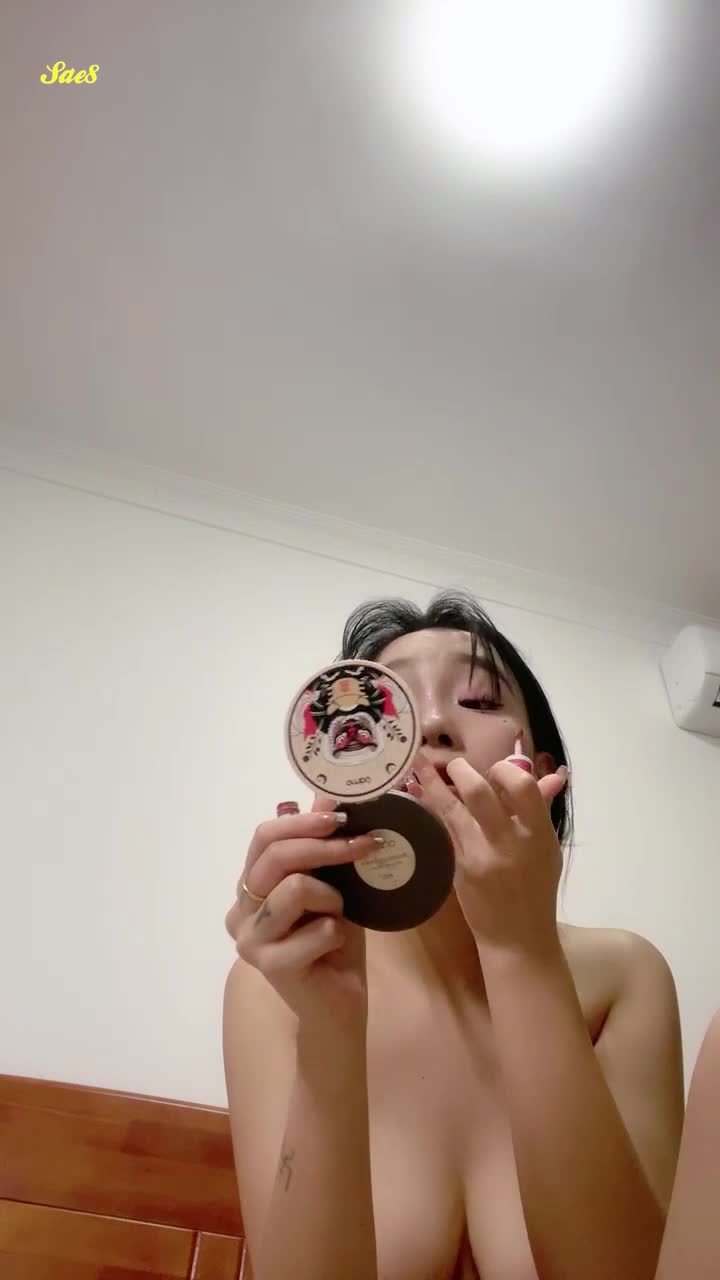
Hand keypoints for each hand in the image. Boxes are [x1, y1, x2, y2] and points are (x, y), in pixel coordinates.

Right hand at [225, 794, 374, 1028]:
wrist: (338, 1003)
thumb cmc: (333, 942)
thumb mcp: (332, 886)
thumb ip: (322, 847)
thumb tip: (326, 796)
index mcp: (250, 887)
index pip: (263, 837)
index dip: (301, 822)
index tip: (339, 816)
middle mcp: (241, 911)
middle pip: (275, 857)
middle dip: (324, 846)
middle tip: (365, 843)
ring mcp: (250, 940)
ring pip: (295, 889)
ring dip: (332, 897)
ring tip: (340, 914)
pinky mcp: (269, 965)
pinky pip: (316, 928)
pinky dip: (337, 931)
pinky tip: (335, 945)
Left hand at [411, 751, 568, 959]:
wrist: (517, 938)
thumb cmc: (537, 889)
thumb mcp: (547, 849)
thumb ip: (542, 809)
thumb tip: (550, 776)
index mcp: (537, 834)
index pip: (521, 786)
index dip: (504, 769)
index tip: (496, 769)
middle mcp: (507, 843)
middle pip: (478, 793)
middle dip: (461, 771)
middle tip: (454, 765)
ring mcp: (478, 856)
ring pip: (450, 810)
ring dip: (431, 783)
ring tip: (419, 764)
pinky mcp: (457, 869)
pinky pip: (441, 830)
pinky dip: (429, 809)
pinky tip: (416, 794)